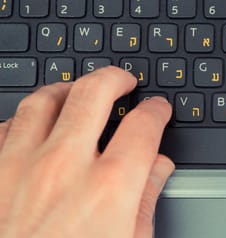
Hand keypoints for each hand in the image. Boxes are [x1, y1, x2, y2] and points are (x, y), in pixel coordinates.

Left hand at [0, 66, 173, 237]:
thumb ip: (146, 199)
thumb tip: (158, 168)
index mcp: (110, 186)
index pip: (144, 124)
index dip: (157, 109)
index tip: (158, 108)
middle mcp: (64, 167)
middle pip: (93, 93)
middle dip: (114, 78)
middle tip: (123, 80)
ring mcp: (18, 169)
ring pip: (42, 101)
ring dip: (65, 90)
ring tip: (76, 92)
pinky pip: (1, 130)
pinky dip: (20, 122)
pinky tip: (31, 128)